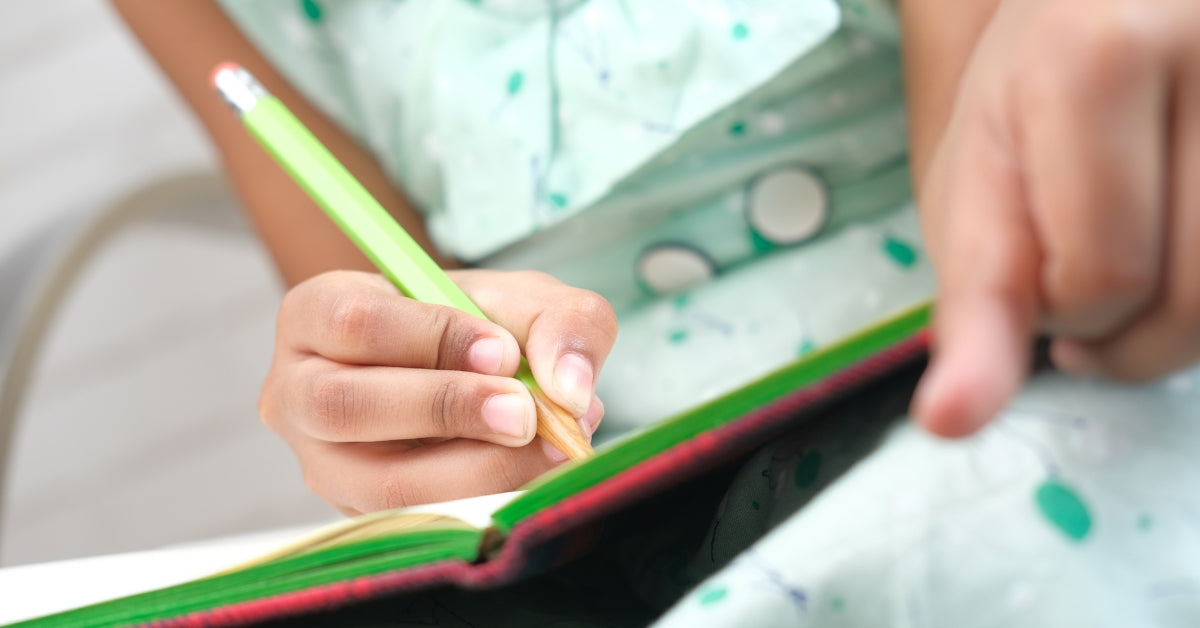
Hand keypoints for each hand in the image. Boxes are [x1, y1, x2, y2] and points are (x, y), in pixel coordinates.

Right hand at [259, 269, 616, 514]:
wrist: (469, 374)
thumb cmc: (480, 326)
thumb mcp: (525, 300)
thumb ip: (560, 321)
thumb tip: (569, 388)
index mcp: (315, 314)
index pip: (355, 322)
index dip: (432, 338)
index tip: (505, 352)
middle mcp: (297, 392)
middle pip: (345, 406)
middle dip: (444, 408)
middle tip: (525, 412)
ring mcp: (322, 463)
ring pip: (376, 483)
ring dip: (471, 471)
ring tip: (543, 449)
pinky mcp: (358, 514)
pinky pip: (411, 523)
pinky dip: (481, 503)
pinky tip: (530, 479)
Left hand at [913, 0, 1199, 435]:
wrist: (1127, 7)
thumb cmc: (1039, 86)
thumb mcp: (977, 176)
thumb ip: (976, 300)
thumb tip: (950, 420)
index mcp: (1099, 55)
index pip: (1103, 275)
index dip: (1061, 310)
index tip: (1044, 300)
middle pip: (1199, 299)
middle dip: (1131, 332)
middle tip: (1091, 287)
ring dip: (1186, 318)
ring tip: (1142, 265)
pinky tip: (1184, 258)